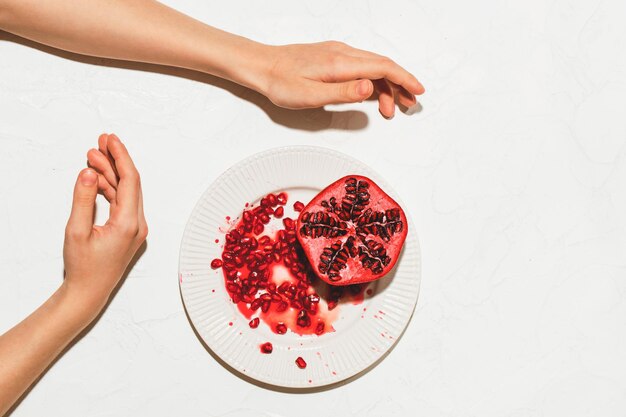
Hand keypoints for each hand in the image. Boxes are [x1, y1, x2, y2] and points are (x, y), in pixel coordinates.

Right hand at [62, 134, 146, 316]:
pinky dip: (110, 188)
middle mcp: (138, 224)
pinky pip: (122, 202)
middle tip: (100, 142)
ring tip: (92, 156)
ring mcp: (135, 228)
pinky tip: (96, 178)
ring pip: (125, 192)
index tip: (111, 140)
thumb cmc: (83, 267)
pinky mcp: (129, 230)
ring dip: (110, 173)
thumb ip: (83, 199)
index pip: (130, 180)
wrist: (88, 292)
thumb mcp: (76, 230)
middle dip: (115, 160)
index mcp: (129, 223)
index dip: (121, 156)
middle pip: (130, 183)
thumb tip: (88, 172)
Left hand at [260, 41, 424, 117]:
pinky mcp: (333, 56)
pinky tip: (372, 93)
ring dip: (387, 85)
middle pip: (382, 65)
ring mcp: (338, 53)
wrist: (262, 66)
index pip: (382, 68)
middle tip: (410, 103)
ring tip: (390, 107)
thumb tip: (369, 88)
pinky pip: (361, 65)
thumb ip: (342, 93)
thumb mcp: (310, 95)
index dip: (404, 79)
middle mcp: (342, 53)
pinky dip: (373, 80)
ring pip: (373, 66)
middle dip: (401, 84)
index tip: (418, 91)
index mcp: (340, 63)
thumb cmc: (281, 82)